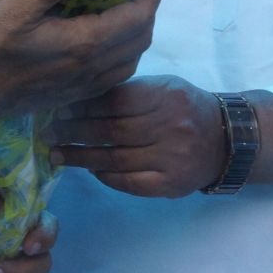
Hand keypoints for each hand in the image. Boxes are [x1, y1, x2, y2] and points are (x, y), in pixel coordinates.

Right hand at [0, 0, 161, 119]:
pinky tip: (105, 38)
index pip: (140, 15)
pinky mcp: (74, 94)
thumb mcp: (18, 5)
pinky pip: (115, 73)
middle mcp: (94, 68)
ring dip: (138, 31)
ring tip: (125, 5)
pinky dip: (123, 52)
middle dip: (148, 6)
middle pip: (142, 37)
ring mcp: (85, 85)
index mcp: (86, 43)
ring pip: (132, 59)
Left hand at [46, 75, 225, 197]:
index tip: (58, 107)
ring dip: (81, 157)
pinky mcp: (170, 185)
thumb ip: (128, 92)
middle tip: (47, 133)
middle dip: (74, 132)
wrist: (224, 140)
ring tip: (56, 155)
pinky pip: (129, 182)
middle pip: (111, 130)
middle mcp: (169, 127)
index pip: (115, 101)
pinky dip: (105, 176)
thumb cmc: (184, 107)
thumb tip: (78, 98)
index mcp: (165, 96)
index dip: (83, 105)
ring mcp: (171, 159)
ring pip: (115, 159)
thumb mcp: (162, 87)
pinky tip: (89, 170)